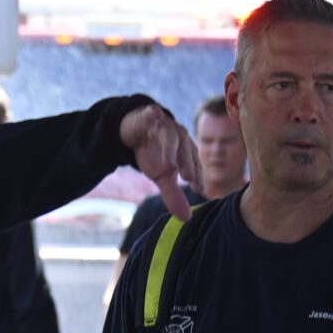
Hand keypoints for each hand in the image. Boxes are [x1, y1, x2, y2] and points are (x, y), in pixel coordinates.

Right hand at [119, 104, 201, 220]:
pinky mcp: (149, 115)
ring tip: (168, 163)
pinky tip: (154, 114)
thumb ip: (173, 195)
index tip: (199, 189)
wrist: (134, 131)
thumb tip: (186, 219)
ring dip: (170, 147)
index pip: (194, 163)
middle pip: (185, 149)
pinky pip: (152, 113)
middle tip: (187, 178)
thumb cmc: (153, 153)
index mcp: (186, 150)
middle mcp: (179, 136)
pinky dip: (153, 114)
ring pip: (170, 134)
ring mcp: (164, 124)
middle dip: (187, 163)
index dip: (197, 175)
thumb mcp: (161, 176)